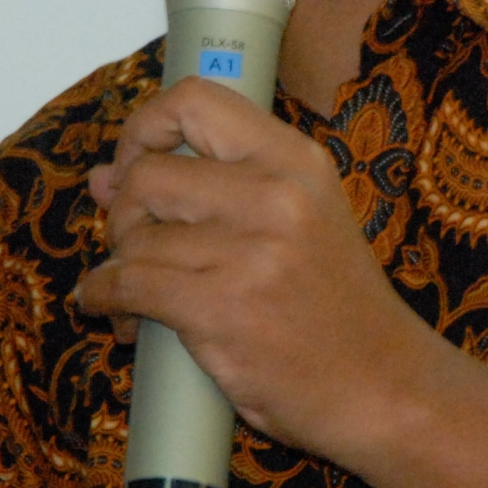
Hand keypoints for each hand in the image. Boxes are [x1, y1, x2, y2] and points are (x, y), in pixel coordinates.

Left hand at [78, 77, 444, 465]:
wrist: (384, 387)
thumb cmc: (336, 311)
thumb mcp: (299, 223)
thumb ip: (211, 189)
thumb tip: (103, 177)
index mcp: (296, 161)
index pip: (195, 100)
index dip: (144, 127)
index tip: (134, 164)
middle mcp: (275, 194)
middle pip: (147, 173)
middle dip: (124, 214)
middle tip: (137, 247)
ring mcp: (250, 251)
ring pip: (135, 237)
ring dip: (118, 267)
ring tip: (133, 297)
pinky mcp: (223, 308)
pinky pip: (128, 284)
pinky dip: (103, 297)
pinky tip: (111, 310)